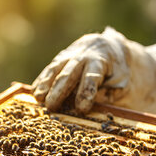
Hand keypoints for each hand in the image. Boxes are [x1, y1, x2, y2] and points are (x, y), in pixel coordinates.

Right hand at [32, 27, 155, 113]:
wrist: (107, 46)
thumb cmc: (116, 70)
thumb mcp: (121, 82)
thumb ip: (109, 94)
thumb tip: (93, 105)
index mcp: (100, 62)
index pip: (92, 78)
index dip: (86, 93)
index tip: (81, 109)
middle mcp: (83, 57)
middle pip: (69, 74)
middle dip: (59, 90)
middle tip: (51, 106)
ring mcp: (69, 56)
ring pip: (55, 69)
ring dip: (45, 84)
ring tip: (38, 98)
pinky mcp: (60, 58)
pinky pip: (49, 69)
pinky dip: (41, 80)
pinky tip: (34, 91)